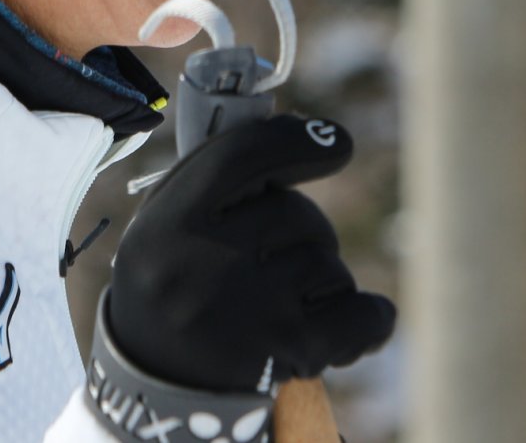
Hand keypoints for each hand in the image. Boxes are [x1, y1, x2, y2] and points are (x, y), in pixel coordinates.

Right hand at [106, 114, 395, 393]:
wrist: (156, 387)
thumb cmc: (174, 288)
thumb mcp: (166, 226)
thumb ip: (220, 180)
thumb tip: (309, 138)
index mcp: (168, 222)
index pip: (243, 154)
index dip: (299, 141)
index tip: (337, 143)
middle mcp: (203, 263)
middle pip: (296, 213)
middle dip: (301, 231)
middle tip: (272, 264)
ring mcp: (248, 310)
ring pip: (328, 264)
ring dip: (322, 280)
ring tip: (283, 306)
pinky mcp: (287, 352)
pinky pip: (360, 315)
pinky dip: (369, 317)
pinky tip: (355, 322)